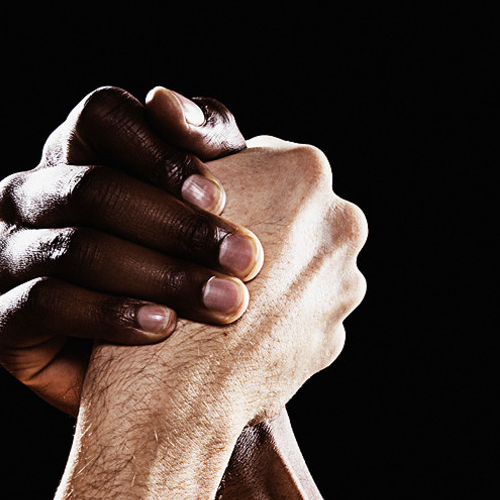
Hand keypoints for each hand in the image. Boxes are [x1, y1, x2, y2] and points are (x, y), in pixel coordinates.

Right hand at [0, 86, 263, 414]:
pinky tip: (162, 325)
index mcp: (74, 153)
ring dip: (158, 274)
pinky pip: (47, 303)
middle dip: (177, 227)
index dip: (160, 152)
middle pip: (92, 188)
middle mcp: (28, 197)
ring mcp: (5, 257)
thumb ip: (204, 147)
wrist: (169, 381)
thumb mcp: (209, 207)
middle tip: (245, 260)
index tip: (220, 199)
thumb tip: (167, 101)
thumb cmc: (191, 272)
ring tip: (222, 302)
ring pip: (75, 247)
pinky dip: (110, 313)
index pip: (102, 117)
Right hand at [83, 137, 367, 437]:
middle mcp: (341, 224)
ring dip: (264, 287)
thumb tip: (169, 107)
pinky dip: (271, 330)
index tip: (193, 219)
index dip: (219, 192)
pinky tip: (230, 340)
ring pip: (296, 274)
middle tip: (205, 264)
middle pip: (290, 220)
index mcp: (304, 171)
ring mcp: (343, 288)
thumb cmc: (155, 281)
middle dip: (253, 238)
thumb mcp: (168, 197)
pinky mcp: (330, 342)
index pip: (263, 165)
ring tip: (213, 306)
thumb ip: (193, 159)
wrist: (172, 392)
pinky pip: (299, 323)